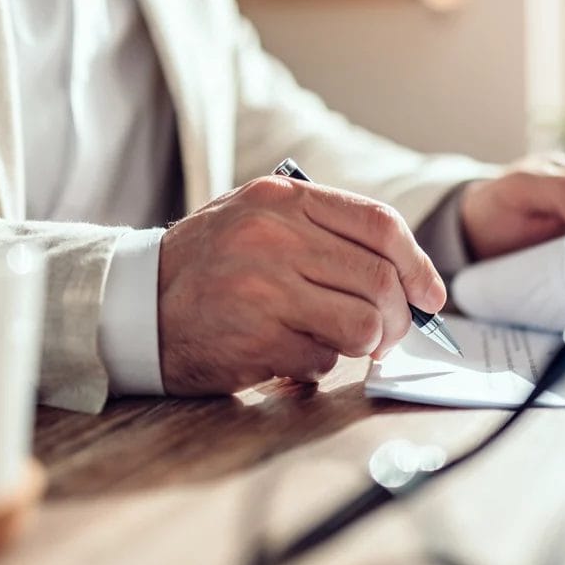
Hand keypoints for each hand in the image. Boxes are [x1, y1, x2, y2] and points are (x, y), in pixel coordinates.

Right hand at [157, 176, 445, 396]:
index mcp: (283, 200)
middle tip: (393, 333)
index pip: (380, 225)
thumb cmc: (211, 266)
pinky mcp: (256, 338)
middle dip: (401, 317)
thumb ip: (327, 236)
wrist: (133, 306)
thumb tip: (409, 279)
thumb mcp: (261, 222)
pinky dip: (321, 364)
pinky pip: (325, 358)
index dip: (419, 264)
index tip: (432, 294)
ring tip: (344, 344)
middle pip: (381, 279)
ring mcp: (265, 288)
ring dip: (366, 344)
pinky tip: (294, 355)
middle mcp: (275, 237)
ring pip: (364, 324)